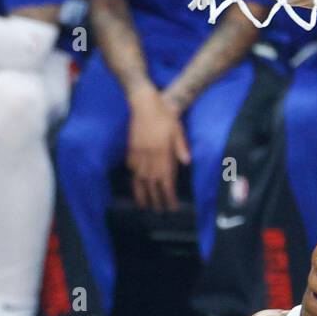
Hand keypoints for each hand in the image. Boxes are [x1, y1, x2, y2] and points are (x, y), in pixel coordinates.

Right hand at [127, 83, 189, 211]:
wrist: (143, 103)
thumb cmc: (164, 115)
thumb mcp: (177, 129)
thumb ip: (181, 147)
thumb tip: (186, 162)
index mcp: (162, 154)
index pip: (166, 180)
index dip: (168, 195)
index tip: (171, 206)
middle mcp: (149, 157)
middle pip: (152, 184)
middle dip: (156, 200)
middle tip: (158, 212)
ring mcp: (138, 154)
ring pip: (139, 179)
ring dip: (141, 194)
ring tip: (143, 206)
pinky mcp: (130, 150)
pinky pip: (131, 169)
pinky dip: (134, 180)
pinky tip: (135, 185)